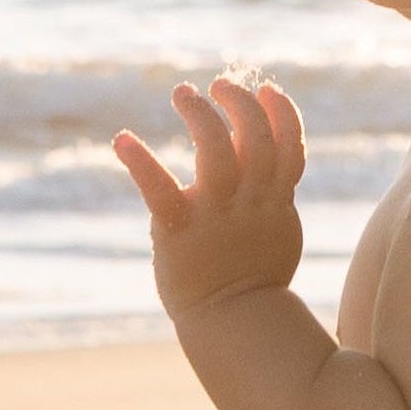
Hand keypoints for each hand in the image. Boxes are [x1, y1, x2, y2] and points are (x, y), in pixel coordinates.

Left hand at [115, 75, 306, 321]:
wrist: (232, 323)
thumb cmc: (253, 277)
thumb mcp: (277, 230)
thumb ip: (271, 190)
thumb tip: (261, 150)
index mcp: (275, 201)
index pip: (288, 144)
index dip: (281, 111)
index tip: (265, 89)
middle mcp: (250, 203)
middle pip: (254, 137)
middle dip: (239, 102)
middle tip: (218, 85)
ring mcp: (215, 216)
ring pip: (215, 149)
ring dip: (200, 113)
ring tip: (184, 93)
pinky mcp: (178, 231)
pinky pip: (160, 191)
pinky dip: (139, 162)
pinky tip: (122, 139)